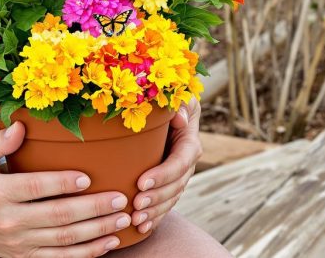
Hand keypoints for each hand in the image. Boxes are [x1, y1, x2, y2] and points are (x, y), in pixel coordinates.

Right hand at [0, 122, 129, 257]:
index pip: (35, 187)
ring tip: (123, 219)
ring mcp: (18, 243)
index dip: (62, 183)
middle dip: (93, 209)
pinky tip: (109, 242)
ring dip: (97, 232)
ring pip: (64, 241)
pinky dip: (87, 253)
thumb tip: (21, 125)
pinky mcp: (24, 256)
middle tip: (120, 199)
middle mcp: (9, 221)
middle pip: (57, 217)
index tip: (88, 177)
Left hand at [130, 98, 201, 233]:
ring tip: (136, 220)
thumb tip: (179, 117)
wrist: (166, 114)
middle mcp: (187, 164)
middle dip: (156, 198)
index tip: (141, 183)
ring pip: (171, 199)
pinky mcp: (169, 186)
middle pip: (176, 186)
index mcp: (189, 143)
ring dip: (155, 212)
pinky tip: (142, 228)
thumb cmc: (167, 101)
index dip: (162, 175)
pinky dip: (155, 218)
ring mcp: (179, 177)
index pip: (178, 163)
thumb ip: (179, 104)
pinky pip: (166, 205)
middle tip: (135, 205)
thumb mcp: (177, 97)